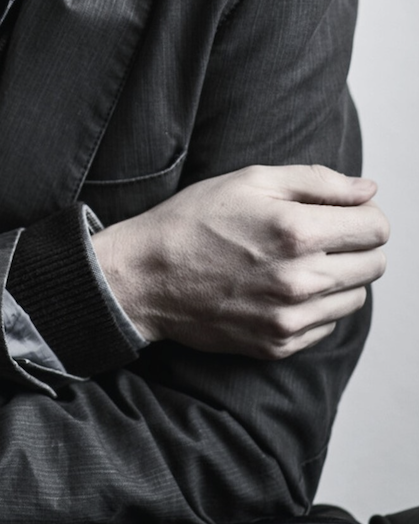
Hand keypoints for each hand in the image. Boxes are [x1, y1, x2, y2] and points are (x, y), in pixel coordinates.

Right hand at [93, 164, 388, 359]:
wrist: (147, 276)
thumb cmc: (194, 220)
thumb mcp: (250, 180)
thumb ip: (318, 182)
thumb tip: (368, 191)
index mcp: (297, 232)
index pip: (377, 228)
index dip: (363, 213)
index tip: (342, 212)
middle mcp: (301, 280)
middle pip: (374, 264)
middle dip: (356, 244)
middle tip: (319, 234)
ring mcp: (291, 318)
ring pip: (355, 297)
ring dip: (338, 277)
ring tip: (296, 261)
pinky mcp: (279, 344)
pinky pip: (327, 325)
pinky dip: (316, 305)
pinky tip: (280, 287)